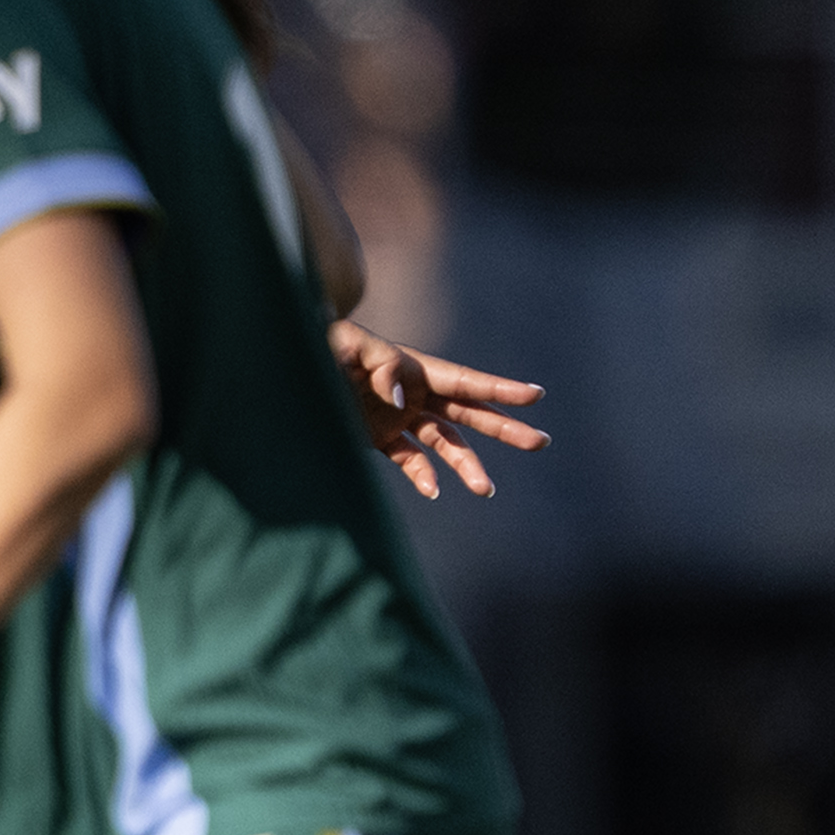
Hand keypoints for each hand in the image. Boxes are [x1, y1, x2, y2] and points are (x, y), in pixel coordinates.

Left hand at [328, 325, 548, 497]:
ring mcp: (401, 417)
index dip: (501, 389)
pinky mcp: (381, 437)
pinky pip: (410, 460)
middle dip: (505, 428)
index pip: (467, 380)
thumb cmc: (324, 344)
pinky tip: (433, 489)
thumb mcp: (348, 345)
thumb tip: (403, 399)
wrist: (294, 363)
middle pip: (470, 413)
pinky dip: (423, 475)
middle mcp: (416, 394)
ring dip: (467, 464)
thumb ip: (380, 366)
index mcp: (417, 368)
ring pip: (445, 444)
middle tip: (540, 441)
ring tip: (486, 489)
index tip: (536, 396)